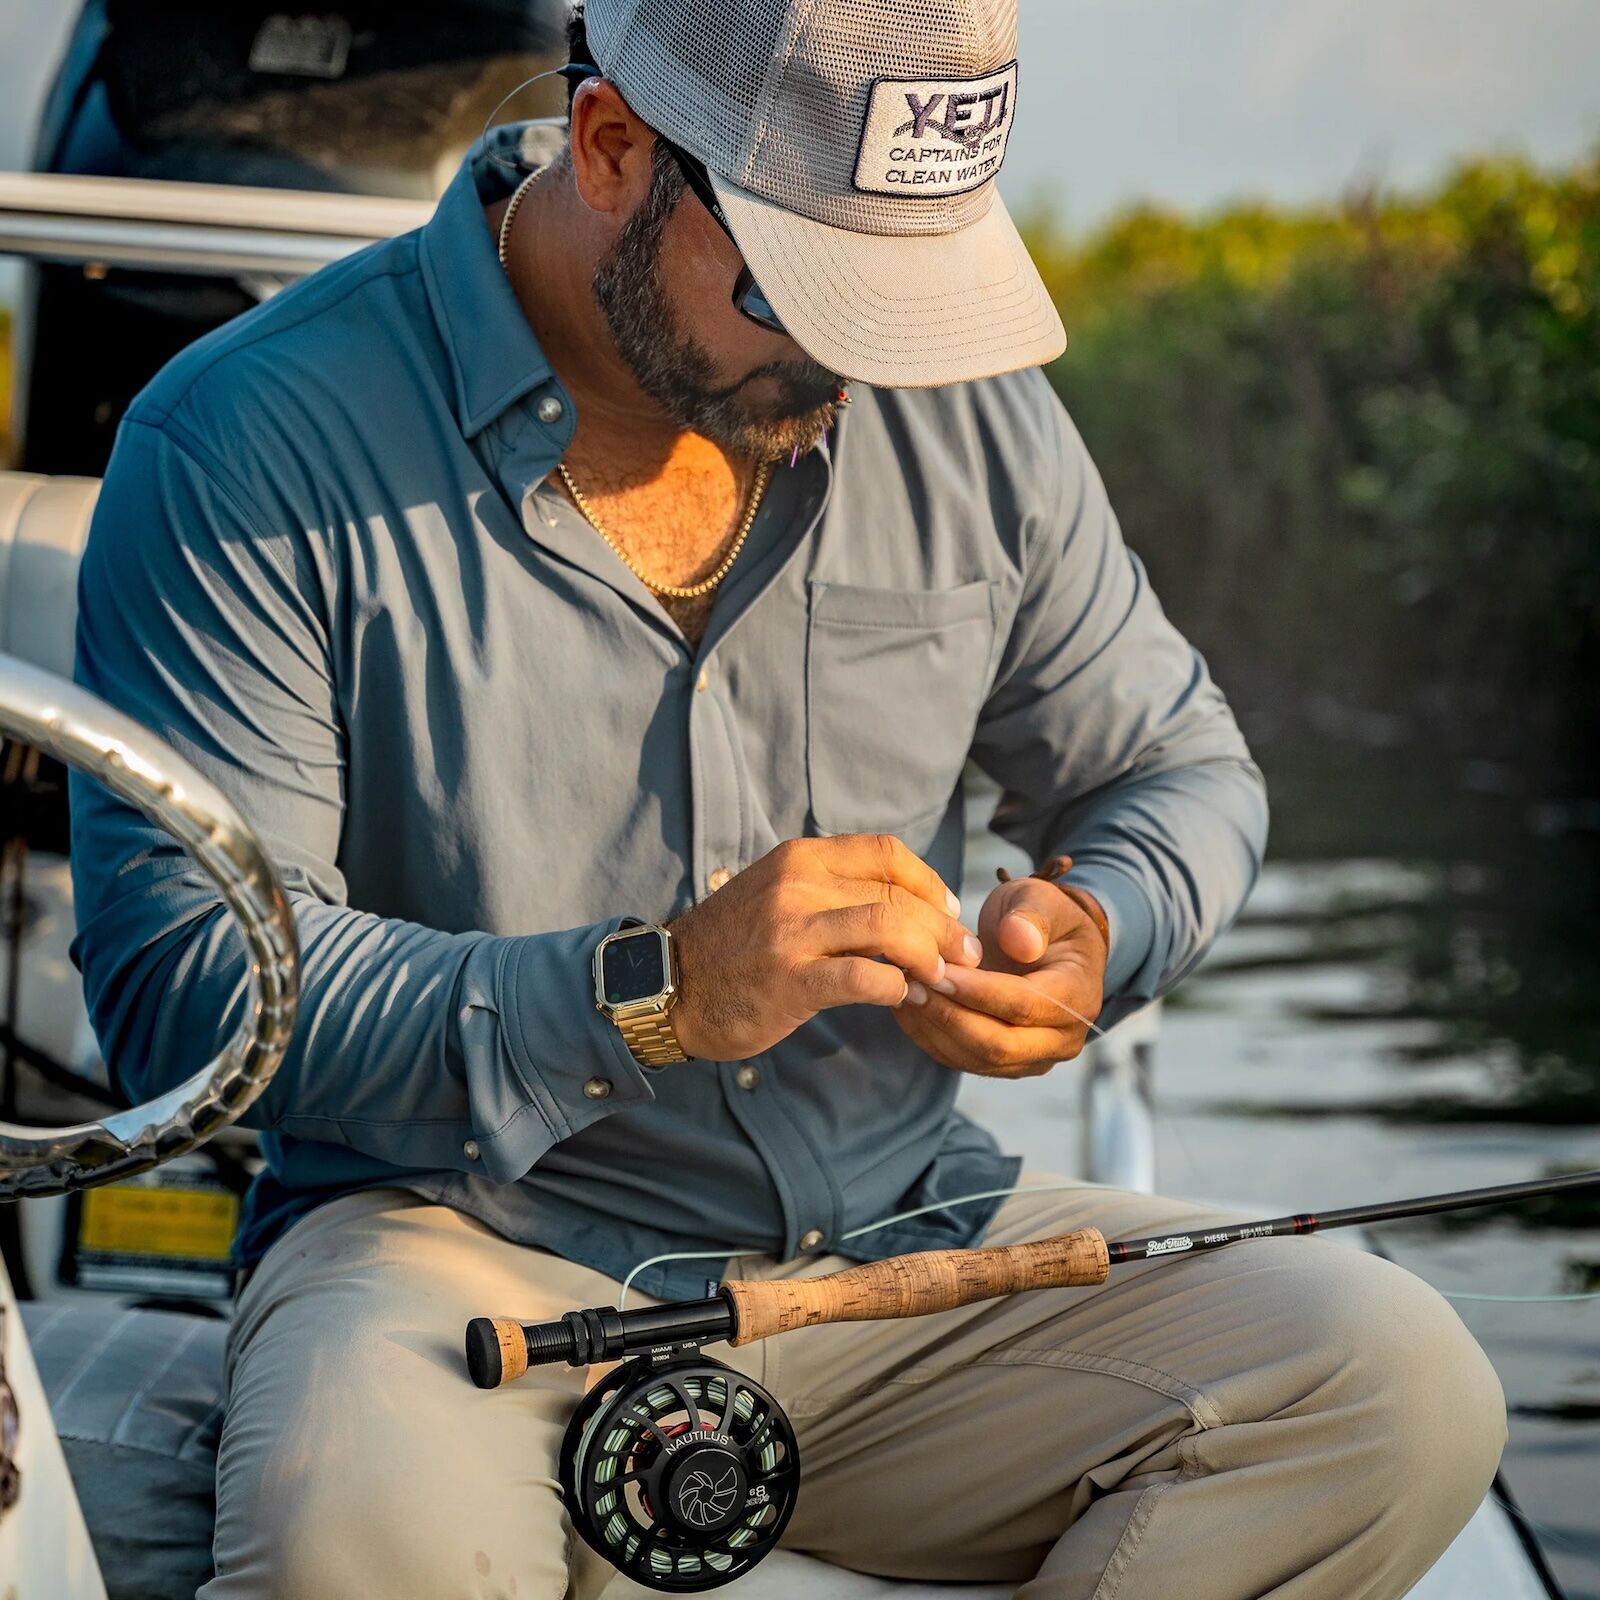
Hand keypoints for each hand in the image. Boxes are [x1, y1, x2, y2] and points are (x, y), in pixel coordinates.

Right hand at [664, 834, 982, 1061]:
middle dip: (943, 928)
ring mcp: (792, 932)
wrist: (669, 985)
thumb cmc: (733, 945)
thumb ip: (831, 887)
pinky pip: (866, 978)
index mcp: (800, 858)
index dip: (930, 882)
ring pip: (890, 929)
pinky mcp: (791, 980)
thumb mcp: (778, 893)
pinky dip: (898, 988)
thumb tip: (905, 899)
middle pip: (898, 894)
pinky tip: (903, 998)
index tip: (948, 910)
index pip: (886, 853)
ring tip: (943, 978)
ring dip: (930, 956)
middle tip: (964, 956)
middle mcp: (798, 885)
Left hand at [891, 866, 1107, 1078]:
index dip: (977, 991)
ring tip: (903, 991)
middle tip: (910, 985)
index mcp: (1078, 996)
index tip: (937, 969)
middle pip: (1000, 1045)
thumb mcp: (1040, 899)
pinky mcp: (1007, 1064)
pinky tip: (907, 1007)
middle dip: (949, 1016)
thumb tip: (1019, 942)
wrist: (1043, 941)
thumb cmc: (1040, 916)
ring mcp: (1035, 1057)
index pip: (1023, 1005)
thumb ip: (1031, 916)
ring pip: (978, 1059)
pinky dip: (931, 1037)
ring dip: (934, 1029)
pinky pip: (965, 1060)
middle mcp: (1064, 1038)